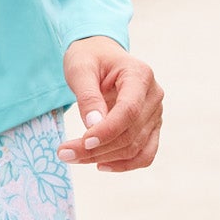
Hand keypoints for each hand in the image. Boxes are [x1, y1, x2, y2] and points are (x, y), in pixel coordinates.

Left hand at [59, 36, 162, 171]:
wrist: (100, 55)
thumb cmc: (88, 57)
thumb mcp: (80, 69)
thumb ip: (88, 96)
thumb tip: (93, 126)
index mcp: (140, 75)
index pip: (129, 111)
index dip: (107, 131)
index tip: (82, 142)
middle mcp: (154, 96)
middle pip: (130, 133)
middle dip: (97, 148)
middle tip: (64, 153)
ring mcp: (156, 113)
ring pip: (136, 148)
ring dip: (104, 158)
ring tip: (73, 157)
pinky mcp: (151, 127)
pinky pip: (145, 154)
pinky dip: (124, 164)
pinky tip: (99, 164)